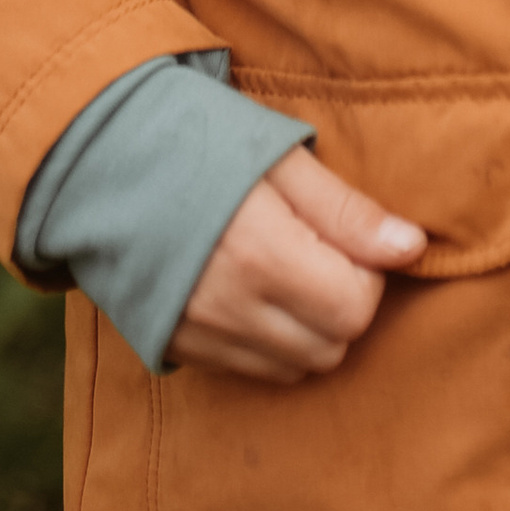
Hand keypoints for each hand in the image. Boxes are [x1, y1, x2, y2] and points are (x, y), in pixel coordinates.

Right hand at [167, 146, 427, 382]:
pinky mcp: (176, 347)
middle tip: (316, 250)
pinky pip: (252, 371)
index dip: (365, 272)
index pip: (356, 307)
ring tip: (283, 269)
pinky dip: (269, 342)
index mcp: (263, 254)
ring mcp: (200, 335)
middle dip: (342, 303)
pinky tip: (251, 292)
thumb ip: (346, 211)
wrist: (97, 156)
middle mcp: (231, 308)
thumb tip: (413, 248)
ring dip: (309, 328)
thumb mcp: (279, 157)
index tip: (342, 236)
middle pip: (332, 346)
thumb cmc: (198, 139)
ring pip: (296, 367)